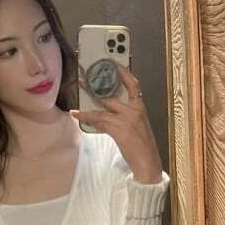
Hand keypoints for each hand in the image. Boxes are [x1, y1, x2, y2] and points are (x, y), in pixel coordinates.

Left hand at [70, 62, 162, 182]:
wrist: (148, 161)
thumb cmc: (142, 146)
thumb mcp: (137, 126)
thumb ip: (124, 117)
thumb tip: (104, 115)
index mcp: (140, 107)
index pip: (133, 84)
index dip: (123, 72)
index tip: (114, 63)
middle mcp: (134, 110)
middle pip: (112, 94)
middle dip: (96, 87)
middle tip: (83, 79)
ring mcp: (126, 119)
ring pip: (102, 108)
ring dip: (87, 105)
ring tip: (76, 100)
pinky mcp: (118, 129)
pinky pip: (99, 121)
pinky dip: (86, 118)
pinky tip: (77, 115)